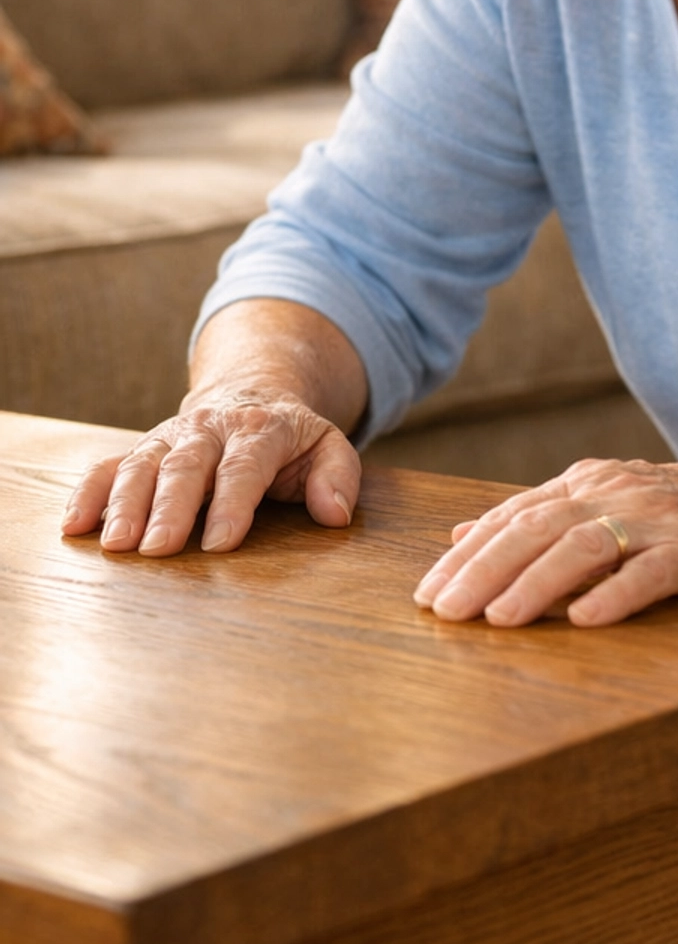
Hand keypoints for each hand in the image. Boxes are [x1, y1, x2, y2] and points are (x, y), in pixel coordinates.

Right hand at [61, 394, 361, 556]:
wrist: (249, 393)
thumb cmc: (291, 437)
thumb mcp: (329, 445)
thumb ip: (338, 476)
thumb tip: (335, 514)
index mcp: (259, 429)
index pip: (244, 467)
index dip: (232, 504)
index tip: (220, 544)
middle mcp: (208, 429)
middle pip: (185, 467)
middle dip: (169, 508)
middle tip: (156, 550)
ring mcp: (169, 437)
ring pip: (141, 465)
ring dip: (124, 504)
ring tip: (114, 544)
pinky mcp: (142, 449)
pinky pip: (108, 466)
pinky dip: (88, 493)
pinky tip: (73, 526)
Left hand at [413, 454, 677, 627]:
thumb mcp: (605, 500)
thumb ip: (537, 514)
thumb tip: (462, 533)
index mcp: (588, 482)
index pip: (514, 516)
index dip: (467, 554)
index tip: (427, 592)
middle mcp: (615, 493)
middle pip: (537, 528)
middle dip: (483, 570)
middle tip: (444, 610)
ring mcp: (657, 521)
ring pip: (584, 546)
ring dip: (535, 583)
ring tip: (497, 620)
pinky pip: (650, 573)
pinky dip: (614, 594)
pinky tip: (583, 620)